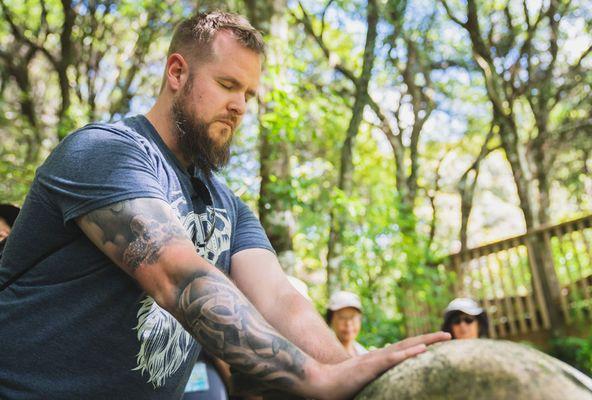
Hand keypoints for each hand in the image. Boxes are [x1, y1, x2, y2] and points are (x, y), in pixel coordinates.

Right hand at [308, 331, 450, 399]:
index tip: (437, 343)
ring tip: (444, 336)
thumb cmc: (339, 387)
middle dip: (430, 338)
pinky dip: (408, 353)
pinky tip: (422, 350)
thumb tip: (387, 388)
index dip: (421, 344)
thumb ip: (376, 382)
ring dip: (426, 341)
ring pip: (405, 347)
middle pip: (409, 343)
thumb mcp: (364, 384)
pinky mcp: (370, 367)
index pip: (404, 349)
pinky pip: (393, 359)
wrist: (321, 383)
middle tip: (450, 335)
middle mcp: (380, 356)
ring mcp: (376, 360)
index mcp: (379, 360)